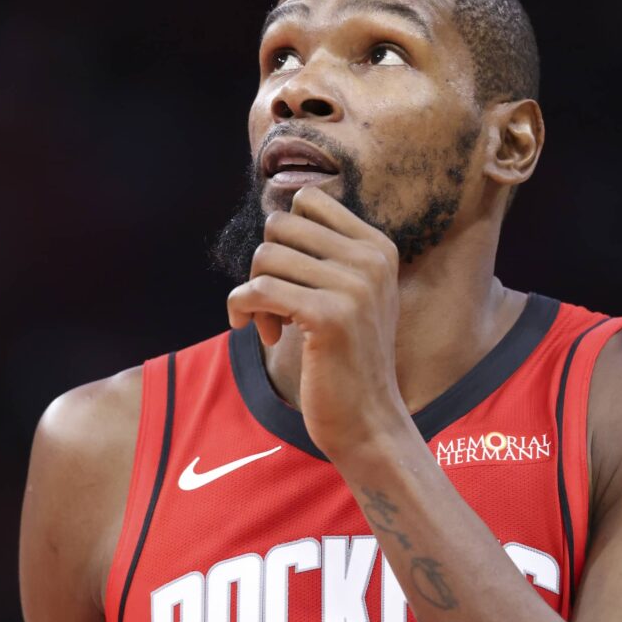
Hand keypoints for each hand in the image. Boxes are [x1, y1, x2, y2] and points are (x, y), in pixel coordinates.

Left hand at [226, 185, 411, 457]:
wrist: (369, 421)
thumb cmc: (349, 359)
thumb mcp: (354, 296)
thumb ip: (327, 253)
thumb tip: (276, 213)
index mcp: (379, 247)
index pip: (309, 200)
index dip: (284, 236)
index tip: (288, 274)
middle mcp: (371, 260)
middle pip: (280, 225)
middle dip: (265, 264)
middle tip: (273, 304)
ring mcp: (354, 287)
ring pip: (265, 257)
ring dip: (254, 293)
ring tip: (270, 324)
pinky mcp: (329, 317)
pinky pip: (258, 290)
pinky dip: (242, 309)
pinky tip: (259, 333)